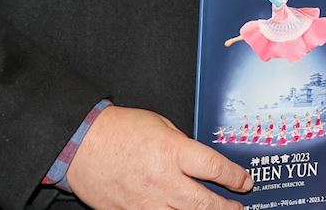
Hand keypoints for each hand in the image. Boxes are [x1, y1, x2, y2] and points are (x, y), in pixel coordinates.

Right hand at [66, 105, 250, 209]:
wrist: (81, 144)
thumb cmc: (118, 129)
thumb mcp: (160, 124)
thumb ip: (181, 144)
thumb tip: (198, 162)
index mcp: (172, 152)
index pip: (214, 168)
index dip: (235, 177)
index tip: (244, 181)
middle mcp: (163, 180)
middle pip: (204, 203)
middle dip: (226, 208)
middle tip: (238, 209)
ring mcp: (146, 202)